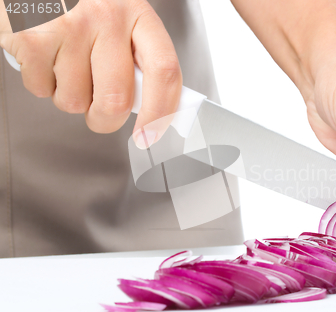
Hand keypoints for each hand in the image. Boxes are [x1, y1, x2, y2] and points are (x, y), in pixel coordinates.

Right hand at [0, 0, 180, 146]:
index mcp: (138, 15)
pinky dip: (43, 85)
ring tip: (67, 66)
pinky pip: (42, 91)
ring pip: (75, 102)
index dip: (161, 111)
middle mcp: (107, 18)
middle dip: (105, 120)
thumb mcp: (121, 23)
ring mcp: (69, 27)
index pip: (164, 71)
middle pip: (116, 100)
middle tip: (99, 112)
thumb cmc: (83, 5)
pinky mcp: (31, 38)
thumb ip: (137, 61)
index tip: (150, 135)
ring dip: (70, 97)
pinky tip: (47, 58)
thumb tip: (149, 109)